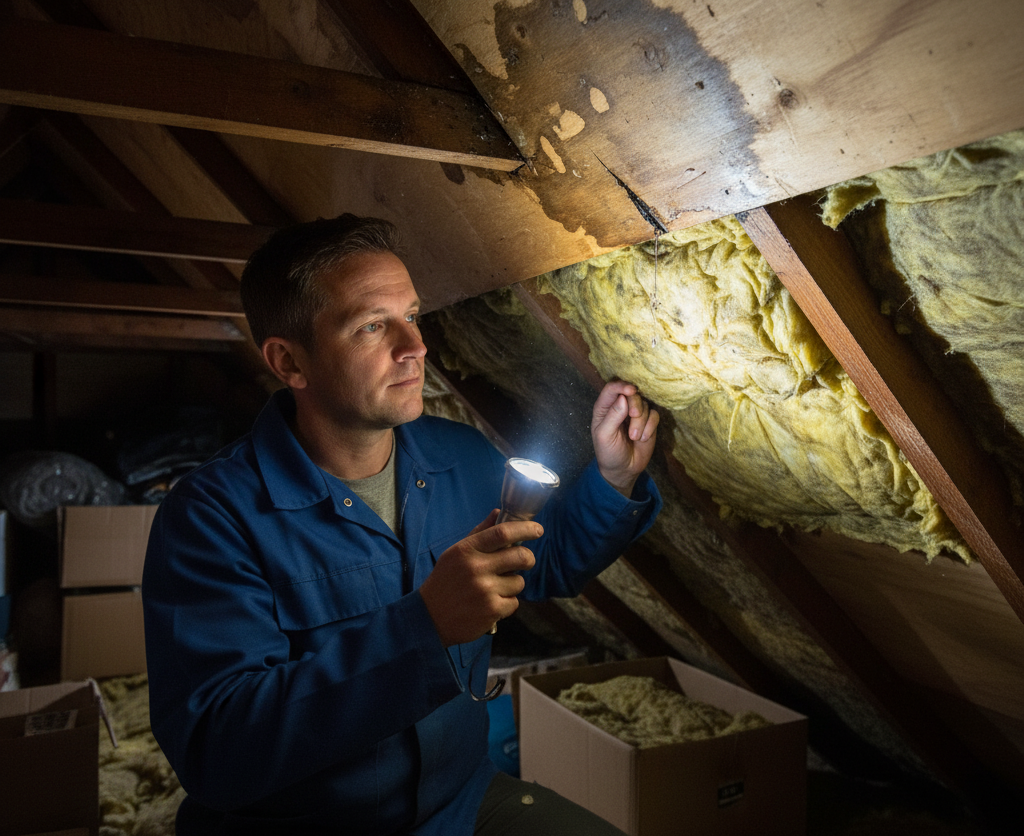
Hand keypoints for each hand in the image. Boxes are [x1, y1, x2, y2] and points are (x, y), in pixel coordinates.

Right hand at [419, 509, 540, 645]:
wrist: (429, 618)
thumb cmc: (445, 581)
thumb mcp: (456, 553)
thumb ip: (479, 533)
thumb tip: (499, 513)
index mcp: (467, 550)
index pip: (502, 533)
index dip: (525, 529)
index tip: (537, 530)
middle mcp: (477, 568)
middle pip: (521, 556)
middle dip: (528, 558)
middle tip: (525, 561)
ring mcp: (485, 590)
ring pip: (519, 582)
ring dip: (512, 584)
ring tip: (495, 588)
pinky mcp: (492, 611)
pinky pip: (514, 602)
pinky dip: (506, 603)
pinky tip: (491, 604)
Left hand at [591, 380, 659, 497]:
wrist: (624, 469)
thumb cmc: (608, 452)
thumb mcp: (605, 436)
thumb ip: (612, 416)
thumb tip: (623, 398)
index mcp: (604, 407)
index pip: (612, 388)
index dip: (621, 386)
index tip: (631, 391)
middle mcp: (620, 406)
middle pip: (632, 394)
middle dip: (635, 405)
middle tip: (634, 416)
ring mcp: (635, 414)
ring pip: (645, 405)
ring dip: (641, 421)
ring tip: (635, 437)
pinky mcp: (648, 422)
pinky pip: (654, 415)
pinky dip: (650, 426)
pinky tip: (643, 438)